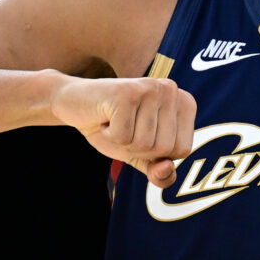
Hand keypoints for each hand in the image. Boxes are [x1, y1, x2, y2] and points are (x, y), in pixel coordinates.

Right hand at [51, 76, 195, 188]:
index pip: (182, 150)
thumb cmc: (113, 127)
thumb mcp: (141, 155)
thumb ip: (159, 172)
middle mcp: (172, 90)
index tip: (140, 133)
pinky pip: (123, 137)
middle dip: (138, 148)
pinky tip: (104, 118)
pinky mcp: (126, 92)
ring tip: (115, 121)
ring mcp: (150, 88)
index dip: (156, 153)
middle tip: (124, 126)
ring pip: (144, 143)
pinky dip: (108, 135)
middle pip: (164, 148)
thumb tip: (166, 169)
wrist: (73, 104)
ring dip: (122, 141)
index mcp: (185, 103)